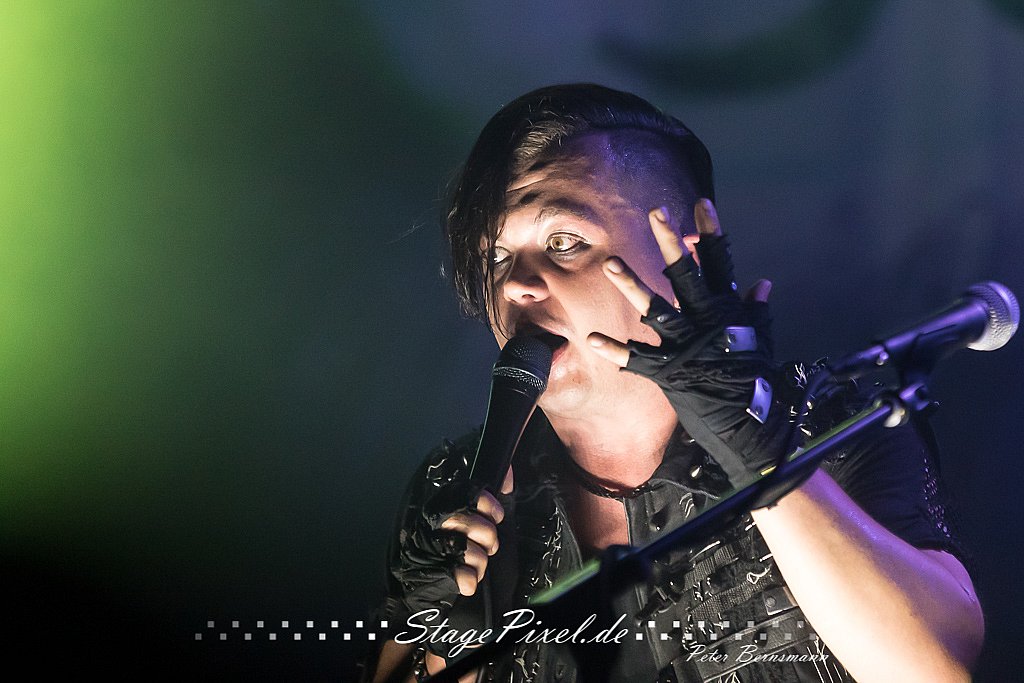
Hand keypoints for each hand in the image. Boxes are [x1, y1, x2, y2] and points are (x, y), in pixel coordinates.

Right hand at [392, 464, 511, 607]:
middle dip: (487, 536)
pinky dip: (470, 581)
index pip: (464, 494)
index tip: (496, 516)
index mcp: (446, 509)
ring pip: (463, 548)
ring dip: (480, 561)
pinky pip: (459, 574)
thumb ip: (500, 499)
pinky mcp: (429, 576)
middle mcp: (433, 526)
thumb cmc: (480, 562)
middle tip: (488, 545)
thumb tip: (506, 470)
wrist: (468, 604)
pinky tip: (468, 580)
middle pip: (464, 519)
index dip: (486, 504)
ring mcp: (427, 551)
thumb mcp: (495, 527)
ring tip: (477, 564)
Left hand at [588, 199, 803, 502]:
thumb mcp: (760, 341)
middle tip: (655, 213)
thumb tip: (761, 283)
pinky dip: (614, 349)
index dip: (712, 233)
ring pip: (656, 310)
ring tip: (609, 262)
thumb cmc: (757, 381)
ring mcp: (688, 347)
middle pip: (686, 276)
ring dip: (631, 285)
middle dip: (670, 243)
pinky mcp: (670, 373)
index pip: (721, 264)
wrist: (753, 428)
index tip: (701, 204)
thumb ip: (755, 311)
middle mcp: (709, 323)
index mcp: (730, 311)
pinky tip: (591, 337)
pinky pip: (637, 358)